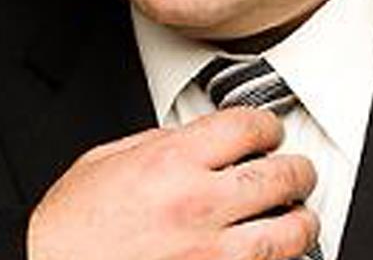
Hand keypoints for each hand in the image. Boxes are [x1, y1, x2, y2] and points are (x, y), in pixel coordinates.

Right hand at [27, 107, 318, 259]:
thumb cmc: (70, 225)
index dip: (267, 125)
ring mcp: (204, 256)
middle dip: (297, 170)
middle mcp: (193, 206)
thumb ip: (161, 142)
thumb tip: (198, 135)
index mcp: (171, 162)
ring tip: (301, 218)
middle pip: (277, 178)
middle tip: (300, 171)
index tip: (270, 132)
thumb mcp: (110, 158)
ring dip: (302, 224)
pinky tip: (273, 256)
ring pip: (283, 237)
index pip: (246, 127)